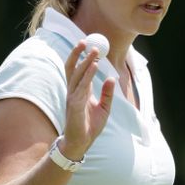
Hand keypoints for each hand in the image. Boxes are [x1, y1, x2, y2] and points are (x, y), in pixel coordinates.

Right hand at [61, 40, 114, 159]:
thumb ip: (107, 93)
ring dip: (85, 62)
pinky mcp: (75, 106)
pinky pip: (81, 87)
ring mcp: (72, 98)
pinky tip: (94, 67)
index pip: (77, 70)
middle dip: (77, 54)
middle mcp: (73, 92)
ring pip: (77, 75)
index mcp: (79, 92)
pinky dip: (88, 76)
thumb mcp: (104, 107)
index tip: (88, 45)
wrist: (81, 143)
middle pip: (72, 68)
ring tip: (93, 52)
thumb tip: (111, 77)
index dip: (80, 57)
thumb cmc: (90, 126)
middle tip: (86, 41)